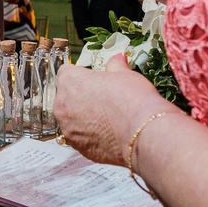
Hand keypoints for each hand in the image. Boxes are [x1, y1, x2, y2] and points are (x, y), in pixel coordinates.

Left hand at [53, 53, 171, 165]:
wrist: (145, 134)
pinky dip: (90, 136)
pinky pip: (80, 138)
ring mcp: (68, 129)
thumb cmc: (134, 101)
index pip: (67, 72)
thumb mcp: (126, 75)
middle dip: (81, 97)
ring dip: (83, 118)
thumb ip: (115, 66)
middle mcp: (62, 105)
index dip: (82, 75)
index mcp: (70, 81)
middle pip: (66, 97)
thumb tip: (117, 59)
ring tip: (107, 118)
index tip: (94, 80)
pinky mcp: (78, 147)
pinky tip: (108, 133)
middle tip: (103, 99)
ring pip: (72, 119)